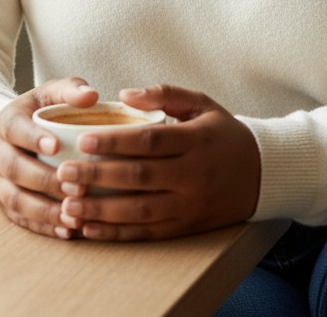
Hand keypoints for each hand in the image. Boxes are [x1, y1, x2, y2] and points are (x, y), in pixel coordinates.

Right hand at [0, 77, 98, 237]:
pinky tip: (68, 230)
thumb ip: (68, 90)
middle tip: (79, 186)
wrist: (1, 138)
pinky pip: (22, 219)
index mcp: (7, 124)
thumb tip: (92, 95)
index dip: (34, 139)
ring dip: (46, 210)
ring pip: (17, 200)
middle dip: (47, 180)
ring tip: (75, 215)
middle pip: (17, 170)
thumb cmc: (34, 113)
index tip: (56, 146)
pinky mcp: (6, 205)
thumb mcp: (47, 94)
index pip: (17, 131)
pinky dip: (44, 227)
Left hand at [56, 84, 259, 240]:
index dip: (115, 142)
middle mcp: (193, 175)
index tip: (83, 140)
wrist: (262, 173)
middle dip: (98, 177)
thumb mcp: (202, 103)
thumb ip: (164, 94)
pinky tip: (91, 229)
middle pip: (139, 177)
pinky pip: (147, 233)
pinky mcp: (186, 227)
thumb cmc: (223, 133)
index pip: (150, 141)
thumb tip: (124, 94)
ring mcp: (189, 205)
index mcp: (196, 140)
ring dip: (101, 211)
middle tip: (64, 173)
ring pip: (139, 210)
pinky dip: (117, 233)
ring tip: (69, 204)